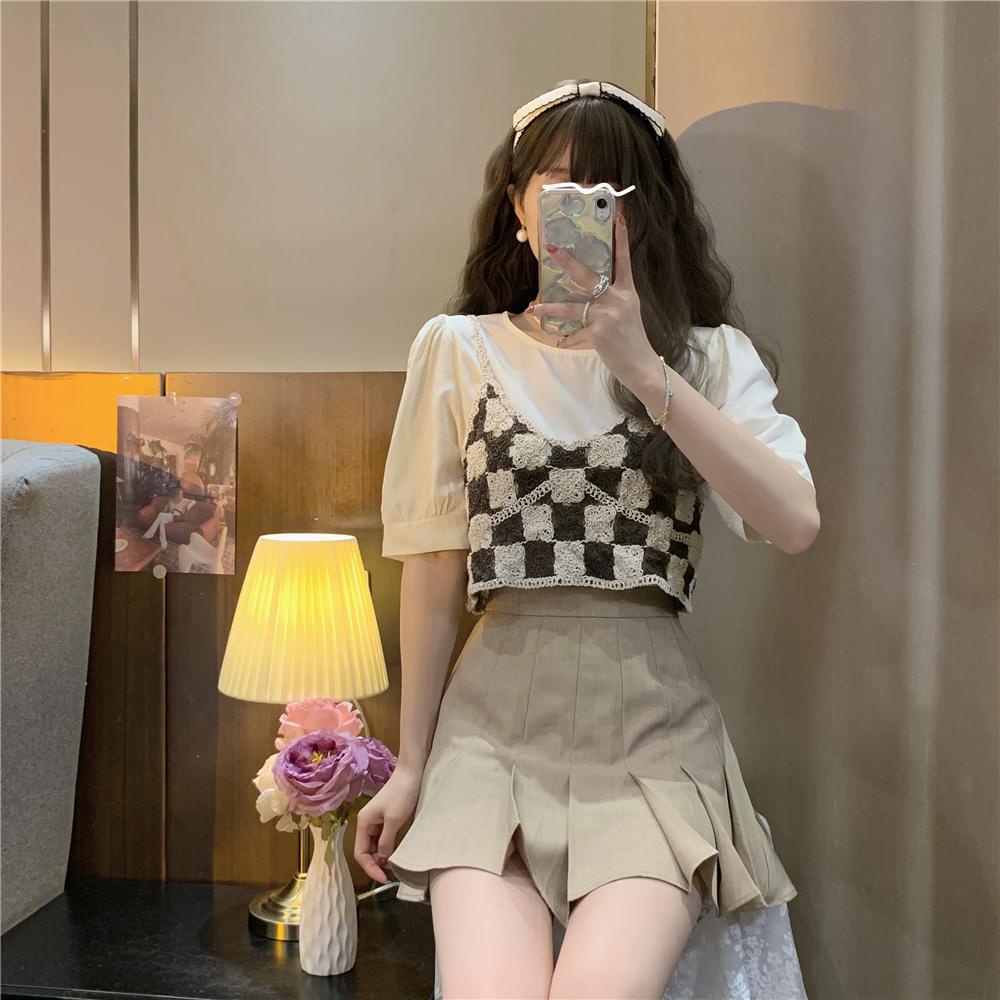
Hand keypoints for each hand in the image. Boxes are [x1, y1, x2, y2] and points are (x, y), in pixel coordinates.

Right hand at [353, 762, 423, 883]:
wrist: (411, 773)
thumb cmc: (401, 795)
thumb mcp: (393, 820)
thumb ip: (385, 842)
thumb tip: (382, 859)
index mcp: (363, 823)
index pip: (360, 853)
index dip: (370, 867)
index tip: (384, 879)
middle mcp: (366, 823)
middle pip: (365, 850)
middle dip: (375, 863)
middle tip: (390, 874)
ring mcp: (375, 820)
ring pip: (374, 845)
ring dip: (381, 856)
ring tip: (393, 866)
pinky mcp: (385, 818)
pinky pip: (382, 838)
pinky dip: (386, 847)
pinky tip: (395, 852)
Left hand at [528, 212, 657, 387]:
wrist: (641, 365)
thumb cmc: (632, 342)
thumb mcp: (626, 316)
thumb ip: (608, 305)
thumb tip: (583, 306)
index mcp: (627, 292)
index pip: (624, 261)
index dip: (622, 239)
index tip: (619, 217)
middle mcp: (617, 299)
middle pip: (588, 275)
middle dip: (567, 261)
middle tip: (551, 249)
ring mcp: (608, 314)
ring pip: (571, 307)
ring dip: (549, 309)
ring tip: (532, 310)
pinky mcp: (599, 331)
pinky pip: (576, 333)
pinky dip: (568, 340)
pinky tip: (560, 343)